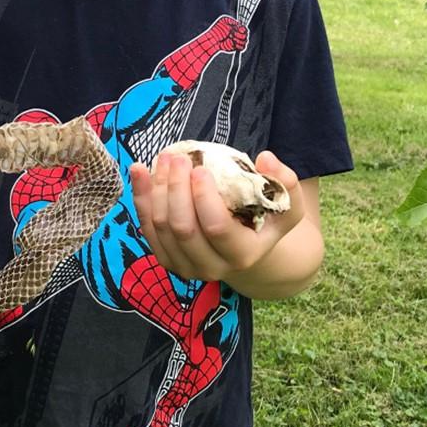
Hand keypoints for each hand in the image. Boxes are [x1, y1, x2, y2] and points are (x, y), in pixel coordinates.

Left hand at [129, 149, 305, 281]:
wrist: (247, 249)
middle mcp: (212, 268)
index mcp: (243, 255)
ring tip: (163, 158)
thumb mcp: (287, 204)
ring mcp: (186, 268)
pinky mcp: (166, 260)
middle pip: (182, 228)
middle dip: (176, 188)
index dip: (204, 197)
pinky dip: (141, 198)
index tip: (200, 168)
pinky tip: (139, 170)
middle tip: (177, 158)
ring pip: (161, 227)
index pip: (216, 228)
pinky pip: (146, 228)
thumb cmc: (266, 221)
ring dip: (157, 189)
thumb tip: (266, 158)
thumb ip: (285, 181)